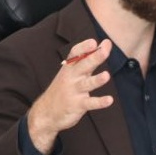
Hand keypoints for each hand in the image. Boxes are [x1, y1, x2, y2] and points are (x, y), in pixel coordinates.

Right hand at [28, 39, 113, 154]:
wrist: (46, 113)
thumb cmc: (63, 88)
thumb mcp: (71, 72)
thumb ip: (88, 58)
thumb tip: (106, 43)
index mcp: (69, 67)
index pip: (75, 54)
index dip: (83, 47)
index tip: (93, 42)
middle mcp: (71, 77)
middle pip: (83, 65)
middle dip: (94, 58)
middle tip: (104, 51)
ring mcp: (74, 91)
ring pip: (87, 84)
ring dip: (97, 80)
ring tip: (106, 76)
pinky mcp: (77, 105)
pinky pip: (90, 103)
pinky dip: (99, 102)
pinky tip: (109, 100)